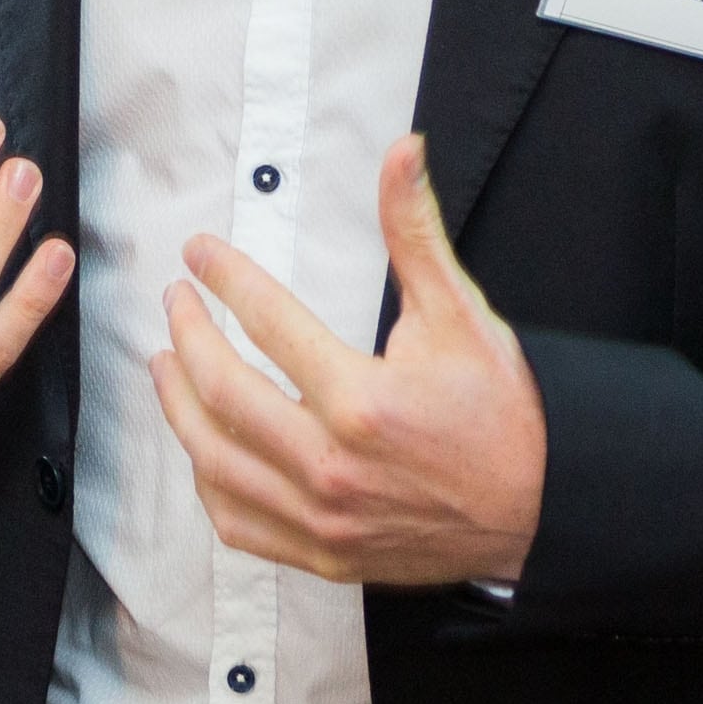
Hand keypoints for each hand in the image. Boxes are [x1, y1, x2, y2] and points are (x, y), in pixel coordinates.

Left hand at [149, 132, 545, 588]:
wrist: (538, 508)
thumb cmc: (501, 412)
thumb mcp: (461, 313)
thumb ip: (416, 232)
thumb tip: (404, 149)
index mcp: (362, 401)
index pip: (269, 323)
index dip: (226, 278)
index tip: (199, 254)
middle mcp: (332, 465)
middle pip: (223, 393)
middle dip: (188, 336)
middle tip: (176, 301)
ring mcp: (322, 518)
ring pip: (215, 461)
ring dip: (178, 406)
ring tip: (164, 363)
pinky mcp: (322, 553)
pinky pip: (237, 523)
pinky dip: (207, 481)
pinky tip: (201, 447)